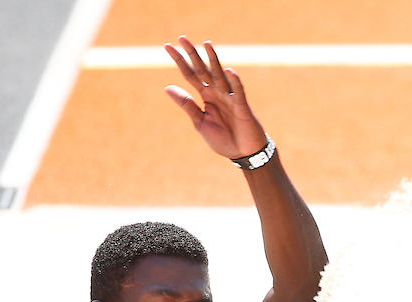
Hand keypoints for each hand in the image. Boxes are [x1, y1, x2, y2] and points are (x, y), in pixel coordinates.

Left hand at [164, 36, 267, 159]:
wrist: (243, 153)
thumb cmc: (224, 139)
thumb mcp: (200, 122)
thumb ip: (187, 104)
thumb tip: (167, 87)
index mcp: (206, 96)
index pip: (190, 75)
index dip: (180, 61)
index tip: (167, 47)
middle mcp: (217, 93)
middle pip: (203, 70)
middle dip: (193, 54)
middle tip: (182, 38)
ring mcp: (230, 98)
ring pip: (219, 75)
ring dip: (213, 60)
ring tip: (206, 44)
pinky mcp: (242, 107)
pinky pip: (238, 92)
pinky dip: (234, 82)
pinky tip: (227, 71)